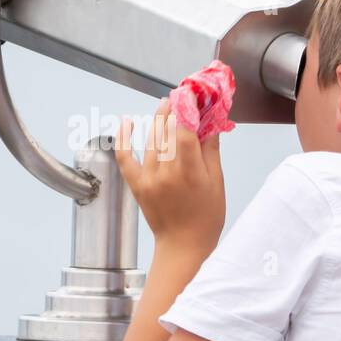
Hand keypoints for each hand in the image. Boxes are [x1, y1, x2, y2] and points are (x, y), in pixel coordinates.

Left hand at [116, 99, 225, 259]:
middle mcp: (166, 173)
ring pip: (152, 140)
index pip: (185, 130)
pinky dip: (123, 138)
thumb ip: (210, 150)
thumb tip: (209, 122)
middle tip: (180, 95)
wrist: (183, 246)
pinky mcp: (136, 185)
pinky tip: (127, 122)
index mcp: (189, 172)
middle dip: (174, 109)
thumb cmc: (206, 218)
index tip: (191, 94)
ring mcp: (149, 179)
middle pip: (167, 131)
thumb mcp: (216, 182)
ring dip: (158, 120)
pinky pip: (125, 157)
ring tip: (166, 106)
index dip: (187, 108)